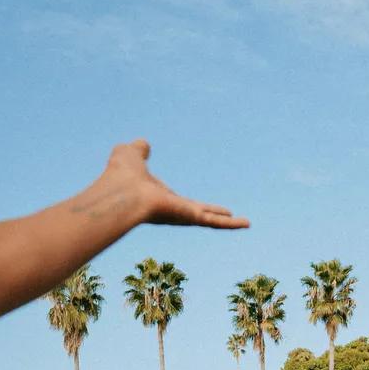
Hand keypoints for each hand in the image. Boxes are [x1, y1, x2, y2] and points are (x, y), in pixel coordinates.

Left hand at [84, 141, 248, 232]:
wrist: (121, 192)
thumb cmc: (121, 174)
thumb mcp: (130, 153)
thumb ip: (138, 150)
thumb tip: (143, 144)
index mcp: (157, 197)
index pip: (174, 199)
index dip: (179, 199)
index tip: (188, 204)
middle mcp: (172, 209)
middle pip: (197, 211)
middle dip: (210, 213)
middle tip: (226, 214)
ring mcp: (182, 216)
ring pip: (210, 219)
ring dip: (229, 222)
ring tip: (247, 223)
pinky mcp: (191, 218)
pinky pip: (215, 222)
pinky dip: (232, 224)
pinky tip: (248, 224)